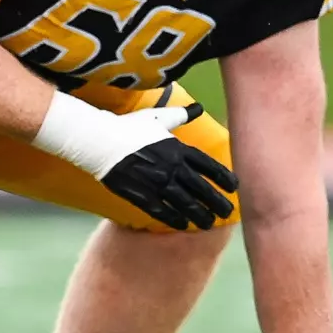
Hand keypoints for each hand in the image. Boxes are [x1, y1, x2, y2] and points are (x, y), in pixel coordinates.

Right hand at [99, 103, 238, 229]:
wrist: (99, 140)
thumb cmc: (127, 127)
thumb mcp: (157, 117)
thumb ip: (180, 115)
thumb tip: (198, 107)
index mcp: (178, 148)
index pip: (210, 167)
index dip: (225, 179)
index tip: (234, 188)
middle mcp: (172, 167)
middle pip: (202, 190)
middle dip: (217, 203)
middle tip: (228, 213)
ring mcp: (157, 182)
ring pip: (186, 204)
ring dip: (200, 215)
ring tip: (208, 223)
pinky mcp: (141, 194)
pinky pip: (163, 211)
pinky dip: (175, 219)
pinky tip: (183, 225)